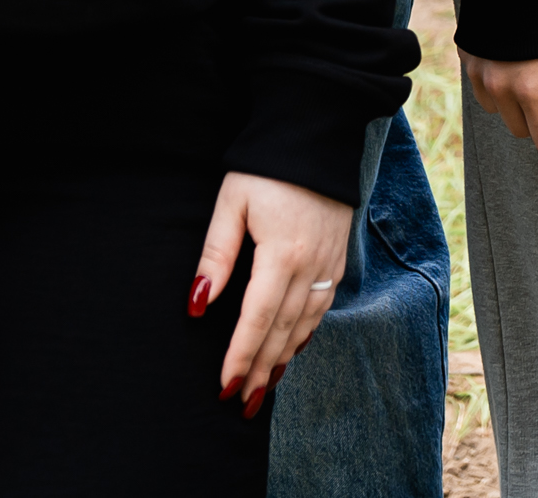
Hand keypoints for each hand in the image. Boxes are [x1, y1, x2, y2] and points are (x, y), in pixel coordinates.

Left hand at [195, 171, 349, 414]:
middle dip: (259, 370)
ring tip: (262, 388)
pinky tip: (292, 349)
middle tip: (239, 403)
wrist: (318, 135)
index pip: (257, 319)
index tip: (223, 387)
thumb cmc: (267, 167)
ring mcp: (330, 263)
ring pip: (305, 325)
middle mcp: (312, 265)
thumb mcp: (233, 204)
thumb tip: (199, 305)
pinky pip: (322, 308)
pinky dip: (305, 334)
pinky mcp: (339, 257)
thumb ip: (215, 256)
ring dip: (282, 359)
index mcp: (283, 254)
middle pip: (282, 332)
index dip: (240, 356)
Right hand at [467, 33, 537, 160]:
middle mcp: (499, 89)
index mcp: (531, 89)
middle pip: (521, 131)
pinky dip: (499, 89)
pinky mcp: (466, 59)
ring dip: (517, 108)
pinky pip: (483, 89)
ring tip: (533, 82)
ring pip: (499, 112)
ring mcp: (478, 75)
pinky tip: (513, 67)